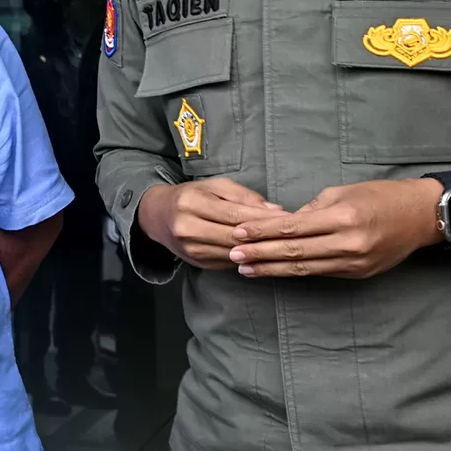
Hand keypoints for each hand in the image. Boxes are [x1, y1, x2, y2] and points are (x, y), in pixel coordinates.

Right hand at [136, 178, 281, 268]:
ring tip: (283, 244)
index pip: (234, 214)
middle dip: (265, 236)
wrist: (158, 217)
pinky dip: (249, 258)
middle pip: (235, 236)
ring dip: (260, 250)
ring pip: (234, 253)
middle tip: (292, 234)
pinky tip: (265, 253)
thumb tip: (275, 210)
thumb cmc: (191, 196)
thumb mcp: (214, 186)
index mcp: (191, 203)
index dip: (263, 218)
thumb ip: (243, 196)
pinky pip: (229, 262)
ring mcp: (191, 249)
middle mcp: (187, 228)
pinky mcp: (198, 263)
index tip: (289, 218)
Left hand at [226, 179, 442, 278]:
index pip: (293, 227)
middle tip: (234, 255)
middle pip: (295, 251)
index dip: (262, 232)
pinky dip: (296, 272)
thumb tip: (282, 222)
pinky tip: (276, 271)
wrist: (421, 216)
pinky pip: (321, 272)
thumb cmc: (380, 196)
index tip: (238, 233)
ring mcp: (355, 262)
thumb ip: (312, 210)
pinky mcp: (359, 273)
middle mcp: (348, 243)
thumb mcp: (343, 192)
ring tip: (247, 269)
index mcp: (342, 217)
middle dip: (260, 254)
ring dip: (272, 269)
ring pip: (305, 268)